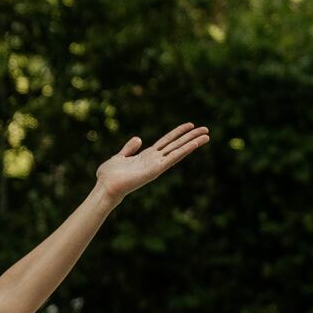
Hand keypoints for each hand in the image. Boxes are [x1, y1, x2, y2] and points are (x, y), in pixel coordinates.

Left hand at [95, 122, 211, 202]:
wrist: (105, 187)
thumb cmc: (109, 176)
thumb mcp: (119, 157)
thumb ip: (129, 148)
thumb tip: (138, 139)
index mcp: (147, 156)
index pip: (167, 141)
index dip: (178, 132)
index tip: (190, 125)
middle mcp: (154, 160)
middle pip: (177, 144)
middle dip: (191, 136)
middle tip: (207, 129)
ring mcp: (156, 165)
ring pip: (178, 150)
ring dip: (193, 142)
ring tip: (207, 135)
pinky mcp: (156, 170)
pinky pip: (173, 158)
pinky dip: (184, 151)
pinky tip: (195, 144)